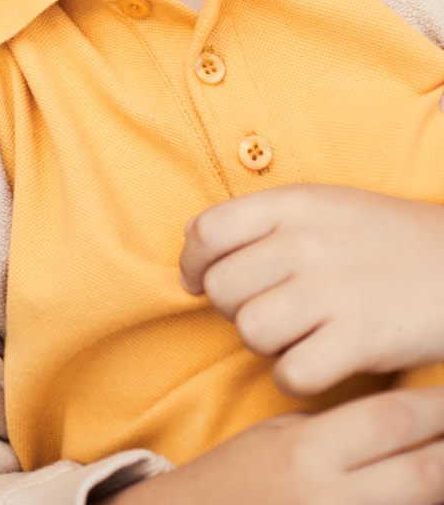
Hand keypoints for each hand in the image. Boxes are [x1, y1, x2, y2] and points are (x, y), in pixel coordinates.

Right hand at [144, 390, 443, 504]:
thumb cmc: (235, 478)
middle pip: (424, 471)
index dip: (436, 404)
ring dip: (440, 483)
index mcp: (308, 449)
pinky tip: (426, 493)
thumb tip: (399, 419)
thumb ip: (335, 428)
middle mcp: (329, 495)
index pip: (390, 418)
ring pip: (418, 504)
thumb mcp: (278, 437)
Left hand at [181, 186, 443, 395]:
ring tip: (293, 336)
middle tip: (264, 311)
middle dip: (233, 308)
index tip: (198, 281)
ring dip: (265, 344)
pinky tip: (315, 364)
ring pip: (251, 331)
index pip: (207, 231)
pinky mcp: (362, 339)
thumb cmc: (387, 238)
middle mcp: (306, 243)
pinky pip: (292, 372)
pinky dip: (295, 377)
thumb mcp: (325, 204)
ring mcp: (333, 290)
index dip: (192, 263)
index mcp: (294, 203)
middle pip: (222, 288)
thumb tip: (195, 242)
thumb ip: (264, 219)